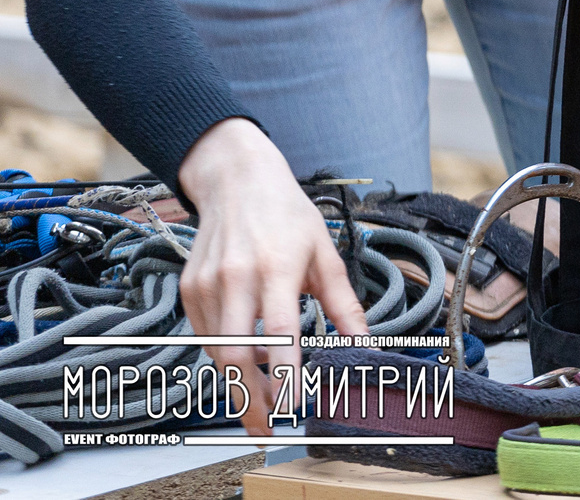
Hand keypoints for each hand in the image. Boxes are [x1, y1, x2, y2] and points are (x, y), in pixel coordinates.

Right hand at [177, 119, 368, 435]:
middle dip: (250, 397)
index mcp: (278, 268)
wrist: (237, 181)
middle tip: (267, 426)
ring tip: (260, 404)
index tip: (293, 404)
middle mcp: (237, 278)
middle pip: (237, 353)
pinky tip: (244, 363)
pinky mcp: (189, 289)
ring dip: (236, 384)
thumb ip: (343, 303)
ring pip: (217, 350)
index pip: (281, 331)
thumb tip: (363, 342)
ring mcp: (207, 285)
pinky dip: (224, 356)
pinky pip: (205, 335)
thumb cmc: (287, 215)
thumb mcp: (326, 252)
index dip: (285, 372)